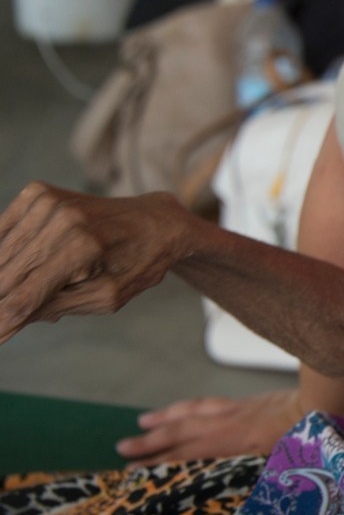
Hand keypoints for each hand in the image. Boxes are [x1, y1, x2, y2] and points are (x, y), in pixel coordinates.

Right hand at [0, 183, 191, 344]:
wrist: (158, 221)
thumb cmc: (137, 265)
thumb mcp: (106, 297)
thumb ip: (54, 307)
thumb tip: (6, 322)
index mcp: (82, 248)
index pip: (24, 296)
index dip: (1, 322)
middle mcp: (61, 219)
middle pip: (6, 275)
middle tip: (3, 322)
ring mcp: (46, 201)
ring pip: (0, 252)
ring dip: (4, 277)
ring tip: (40, 287)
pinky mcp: (37, 192)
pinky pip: (3, 231)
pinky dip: (5, 252)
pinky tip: (23, 265)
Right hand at [116, 389, 307, 464]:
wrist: (325, 404)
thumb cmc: (309, 439)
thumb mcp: (284, 466)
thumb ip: (257, 479)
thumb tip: (240, 501)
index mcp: (238, 444)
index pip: (190, 455)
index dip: (162, 464)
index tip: (135, 473)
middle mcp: (230, 426)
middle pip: (182, 433)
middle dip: (151, 443)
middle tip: (121, 451)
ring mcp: (236, 411)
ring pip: (191, 414)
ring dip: (163, 420)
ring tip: (140, 426)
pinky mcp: (244, 402)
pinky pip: (207, 403)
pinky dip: (187, 406)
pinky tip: (178, 410)